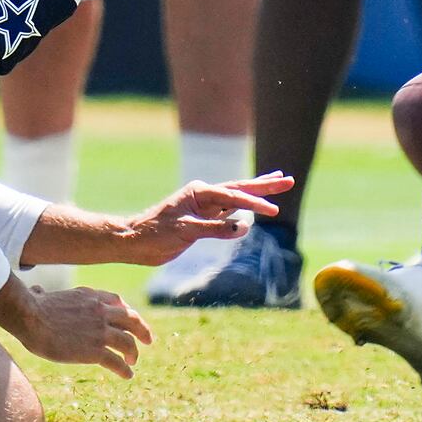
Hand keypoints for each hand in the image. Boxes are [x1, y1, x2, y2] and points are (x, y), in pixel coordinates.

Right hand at [16, 284, 152, 376]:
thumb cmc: (30, 308)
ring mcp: (100, 330)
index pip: (117, 301)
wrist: (31, 318)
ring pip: (128, 341)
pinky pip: (116, 361)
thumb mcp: (43, 295)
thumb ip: (44, 293)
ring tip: (133, 361)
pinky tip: (128, 375)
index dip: (126, 311)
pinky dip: (124, 369)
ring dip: (133, 352)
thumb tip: (35, 289)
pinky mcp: (95, 350)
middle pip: (131, 319)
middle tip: (147, 340)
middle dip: (142, 329)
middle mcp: (100, 311)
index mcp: (90, 296)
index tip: (130, 319)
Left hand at [121, 173, 293, 265]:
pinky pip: (228, 211)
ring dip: (256, 191)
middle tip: (288, 179)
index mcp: (199, 192)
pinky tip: (251, 203)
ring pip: (236, 197)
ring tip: (277, 181)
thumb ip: (213, 229)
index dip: (255, 203)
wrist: (133, 241)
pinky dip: (243, 206)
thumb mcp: (184, 232)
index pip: (233, 197)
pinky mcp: (202, 218)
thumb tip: (244, 226)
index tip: (274, 211)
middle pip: (240, 188)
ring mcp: (204, 206)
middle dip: (264, 185)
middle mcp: (204, 195)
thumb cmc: (153, 234)